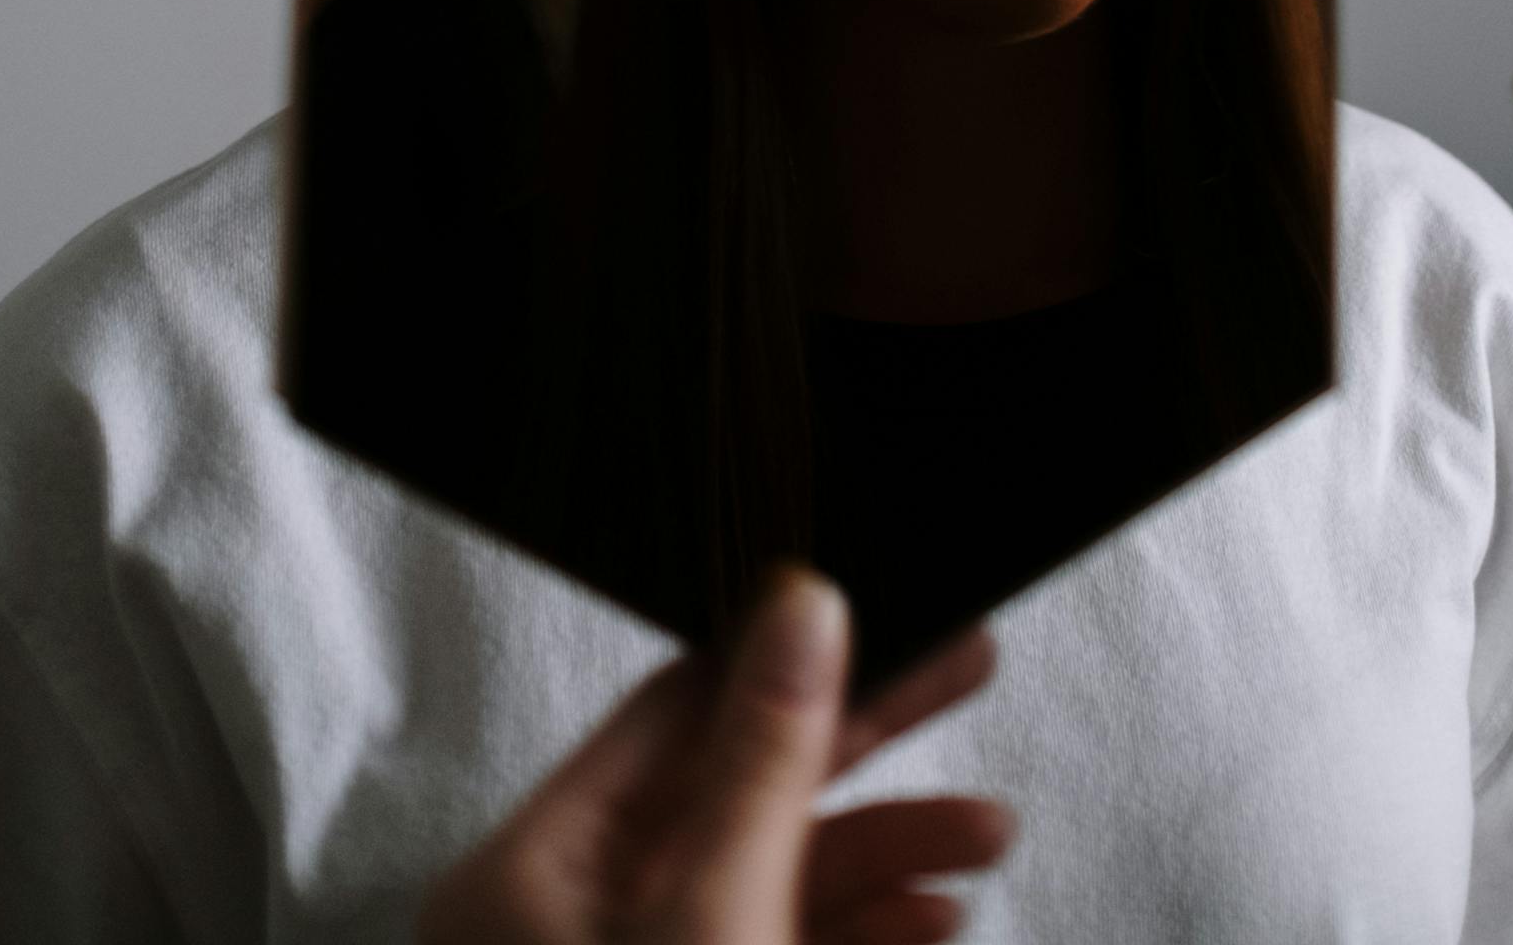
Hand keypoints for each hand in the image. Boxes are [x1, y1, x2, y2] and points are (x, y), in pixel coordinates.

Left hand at [418, 568, 1011, 944]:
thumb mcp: (716, 916)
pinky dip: (868, 929)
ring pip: (781, 876)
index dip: (782, 653)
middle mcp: (574, 919)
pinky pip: (790, 944)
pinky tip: (937, 913)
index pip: (671, 712)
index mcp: (527, 875)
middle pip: (741, 786)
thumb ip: (765, 764)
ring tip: (985, 829)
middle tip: (963, 665)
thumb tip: (802, 603)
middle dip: (866, 745)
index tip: (878, 603)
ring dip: (889, 850)